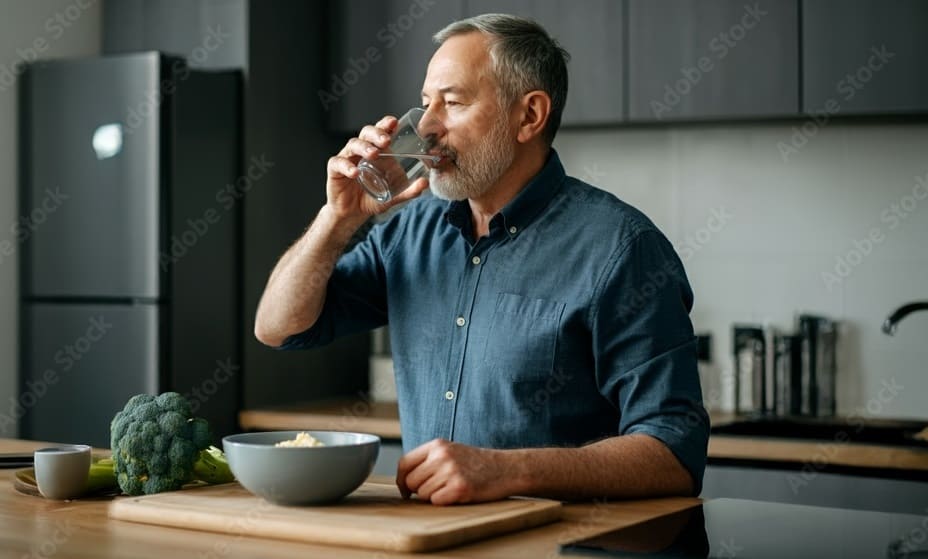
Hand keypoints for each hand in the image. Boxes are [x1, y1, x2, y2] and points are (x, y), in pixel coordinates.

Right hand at [325, 115, 428, 220]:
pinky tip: (355, 172)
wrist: (352, 214)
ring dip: (364, 147)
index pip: (380, 132)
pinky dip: (346, 166)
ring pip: (353, 144)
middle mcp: (361, 150)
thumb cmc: (371, 199)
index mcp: (375, 151)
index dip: (386, 125)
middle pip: (366, 133)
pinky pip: (338, 163)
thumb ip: (408, 191)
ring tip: (373, 154)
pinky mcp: (335, 170)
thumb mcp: (392, 196)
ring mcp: (347, 158)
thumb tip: (425, 183)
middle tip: (386, 140)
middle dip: (376, 133)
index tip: (395, 123)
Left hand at [395, 439, 517, 504]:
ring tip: (451, 489)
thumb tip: (403, 480)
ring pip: (423, 494)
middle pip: (411, 481)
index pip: (404, 463)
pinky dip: (444, 502)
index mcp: (437, 445)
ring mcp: (451, 471)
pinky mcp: (460, 488)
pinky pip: (436, 502)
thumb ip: (428, 460)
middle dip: (419, 490)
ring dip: (433, 497)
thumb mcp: (451, 451)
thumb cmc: (476, 464)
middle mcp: (442, 456)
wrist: (506, 468)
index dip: (401, 480)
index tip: (405, 490)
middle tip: (437, 489)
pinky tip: (457, 494)